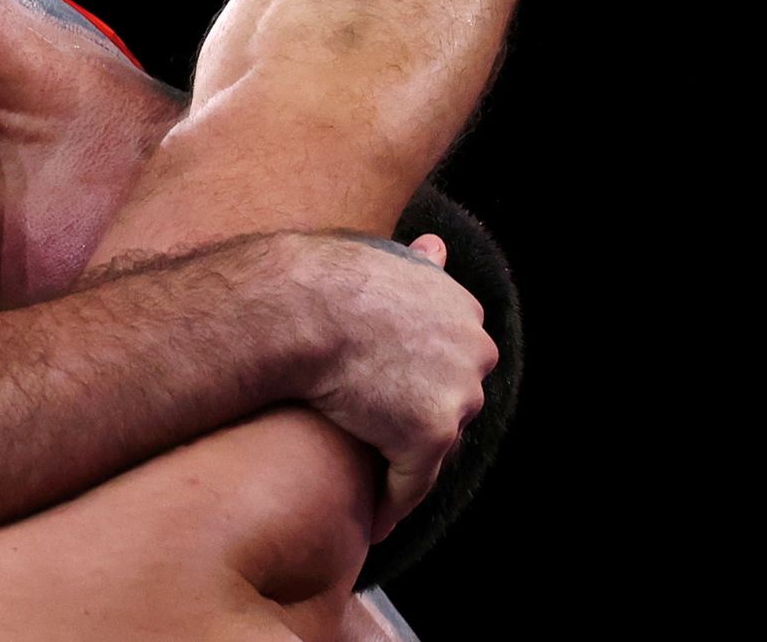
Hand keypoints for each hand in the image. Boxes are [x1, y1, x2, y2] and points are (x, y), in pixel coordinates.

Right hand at [281, 230, 498, 543]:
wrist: (294, 305)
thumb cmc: (317, 279)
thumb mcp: (381, 257)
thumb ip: (415, 263)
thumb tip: (436, 245)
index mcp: (461, 305)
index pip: (449, 359)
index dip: (415, 382)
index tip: (389, 400)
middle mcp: (472, 347)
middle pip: (449, 402)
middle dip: (418, 424)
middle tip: (377, 447)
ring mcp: (455, 392)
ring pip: (433, 446)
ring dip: (405, 467)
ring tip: (372, 487)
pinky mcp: (429, 434)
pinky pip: (411, 484)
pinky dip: (392, 506)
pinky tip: (372, 522)